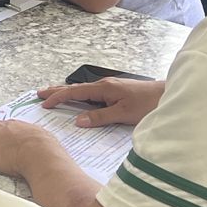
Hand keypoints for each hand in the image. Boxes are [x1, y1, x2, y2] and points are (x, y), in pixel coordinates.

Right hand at [37, 78, 164, 127]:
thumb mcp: (122, 114)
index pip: (74, 92)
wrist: (167, 95)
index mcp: (103, 89)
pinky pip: (91, 93)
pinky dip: (79, 95)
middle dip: (56, 90)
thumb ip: (100, 118)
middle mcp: (104, 85)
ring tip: (53, 94)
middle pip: (75, 87)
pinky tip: (79, 99)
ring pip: (83, 90)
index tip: (44, 103)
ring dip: (67, 92)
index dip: (58, 97)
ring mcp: (110, 87)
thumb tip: (78, 121)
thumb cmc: (147, 104)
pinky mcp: (116, 91)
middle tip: (39, 93)